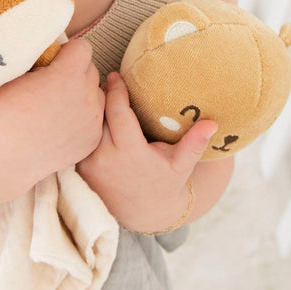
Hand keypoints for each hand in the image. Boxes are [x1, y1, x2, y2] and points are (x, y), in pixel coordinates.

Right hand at [0, 38, 104, 182]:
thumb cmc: (8, 111)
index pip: (83, 48)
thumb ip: (40, 57)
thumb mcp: (19, 74)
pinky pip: (96, 116)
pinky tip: (62, 124)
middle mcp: (86, 95)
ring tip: (59, 106)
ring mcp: (93, 119)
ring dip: (83, 94)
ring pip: (96, 93)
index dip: (68, 52)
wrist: (9, 155)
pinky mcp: (94, 137)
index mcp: (68, 75)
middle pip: (91, 70)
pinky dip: (84, 117)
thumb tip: (51, 46)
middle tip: (54, 85)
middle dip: (75, 73)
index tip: (55, 63)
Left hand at [77, 72, 217, 232]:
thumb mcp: (181, 166)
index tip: (116, 76)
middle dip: (100, 95)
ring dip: (89, 110)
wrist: (142, 213)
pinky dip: (82, 126)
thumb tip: (212, 123)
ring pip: (85, 126)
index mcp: (130, 152)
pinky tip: (87, 114)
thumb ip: (194, 144)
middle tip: (105, 79)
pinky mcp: (79, 169)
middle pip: (97, 115)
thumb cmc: (164, 183)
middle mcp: (105, 158)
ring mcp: (88, 165)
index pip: (117, 111)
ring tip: (94, 93)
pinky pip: (78, 139)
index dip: (116, 91)